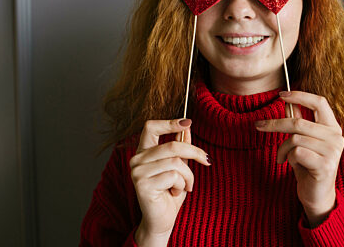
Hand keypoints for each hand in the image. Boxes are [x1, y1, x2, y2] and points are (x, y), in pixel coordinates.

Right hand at [130, 119, 210, 241]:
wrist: (162, 220)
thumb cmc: (170, 193)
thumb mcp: (179, 167)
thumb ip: (180, 147)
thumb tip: (187, 127)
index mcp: (144, 152)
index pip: (150, 127)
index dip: (169, 122)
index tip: (188, 122)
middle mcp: (136, 159)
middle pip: (172, 145)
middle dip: (194, 152)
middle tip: (207, 160)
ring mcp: (138, 172)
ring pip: (176, 162)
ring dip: (188, 176)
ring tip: (186, 186)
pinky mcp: (142, 184)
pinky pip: (173, 176)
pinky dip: (182, 185)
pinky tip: (176, 193)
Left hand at [254, 91, 343, 226]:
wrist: (316, 195)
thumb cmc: (308, 166)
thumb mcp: (302, 141)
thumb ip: (298, 121)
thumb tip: (287, 103)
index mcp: (332, 127)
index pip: (319, 102)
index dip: (299, 96)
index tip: (280, 95)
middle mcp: (336, 137)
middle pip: (299, 121)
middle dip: (275, 124)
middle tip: (258, 125)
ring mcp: (332, 151)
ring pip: (295, 138)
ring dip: (282, 148)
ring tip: (281, 157)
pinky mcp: (325, 165)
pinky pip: (296, 152)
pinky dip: (287, 157)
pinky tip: (289, 164)